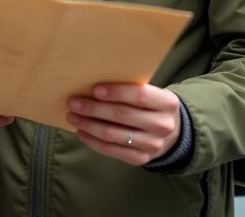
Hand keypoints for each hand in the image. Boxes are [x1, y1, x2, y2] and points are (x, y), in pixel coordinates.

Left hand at [65, 83, 181, 165]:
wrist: (172, 135)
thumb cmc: (153, 107)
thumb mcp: (153, 94)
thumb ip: (132, 89)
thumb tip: (94, 84)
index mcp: (167, 103)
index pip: (140, 96)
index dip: (116, 92)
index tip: (95, 89)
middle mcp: (162, 125)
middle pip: (122, 115)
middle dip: (94, 108)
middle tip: (73, 102)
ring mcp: (152, 145)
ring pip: (113, 134)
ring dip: (88, 125)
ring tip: (72, 116)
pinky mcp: (140, 159)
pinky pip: (111, 150)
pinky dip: (93, 141)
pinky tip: (81, 131)